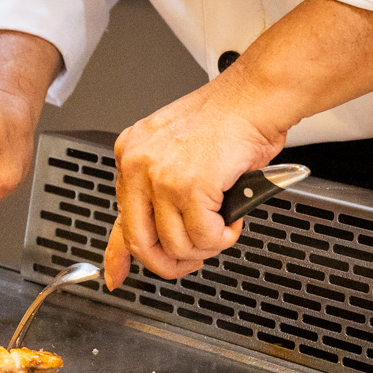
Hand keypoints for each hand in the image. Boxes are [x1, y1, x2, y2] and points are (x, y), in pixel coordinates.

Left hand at [103, 84, 286, 289]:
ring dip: (205, 247)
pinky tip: (231, 221)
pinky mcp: (189, 186)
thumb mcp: (178, 153)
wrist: (256, 96)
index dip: (118, 256)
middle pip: (141, 241)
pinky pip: (204, 236)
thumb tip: (154, 232)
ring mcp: (161, 176)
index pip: (118, 217)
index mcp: (130, 156)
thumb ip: (160, 192)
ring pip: (176, 244)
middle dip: (169, 263)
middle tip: (191, 261)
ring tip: (221, 229)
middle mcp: (137, 165)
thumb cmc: (229, 120)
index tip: (116, 276)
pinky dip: (222, 237)